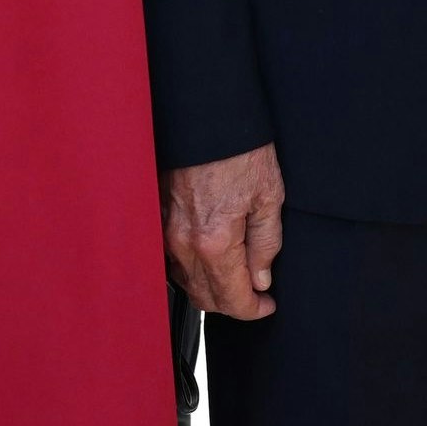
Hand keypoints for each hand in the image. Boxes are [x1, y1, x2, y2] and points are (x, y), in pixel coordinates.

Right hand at [162, 143, 285, 319]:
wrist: (205, 115)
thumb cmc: (239, 149)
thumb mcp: (269, 196)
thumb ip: (266, 244)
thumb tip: (261, 279)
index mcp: (215, 242)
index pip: (232, 299)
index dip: (253, 310)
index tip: (266, 306)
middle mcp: (184, 242)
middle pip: (205, 298)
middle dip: (232, 305)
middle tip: (254, 296)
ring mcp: (166, 230)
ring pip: (186, 282)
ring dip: (210, 289)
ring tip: (235, 279)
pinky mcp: (158, 216)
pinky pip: (172, 259)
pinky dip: (191, 270)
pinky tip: (208, 261)